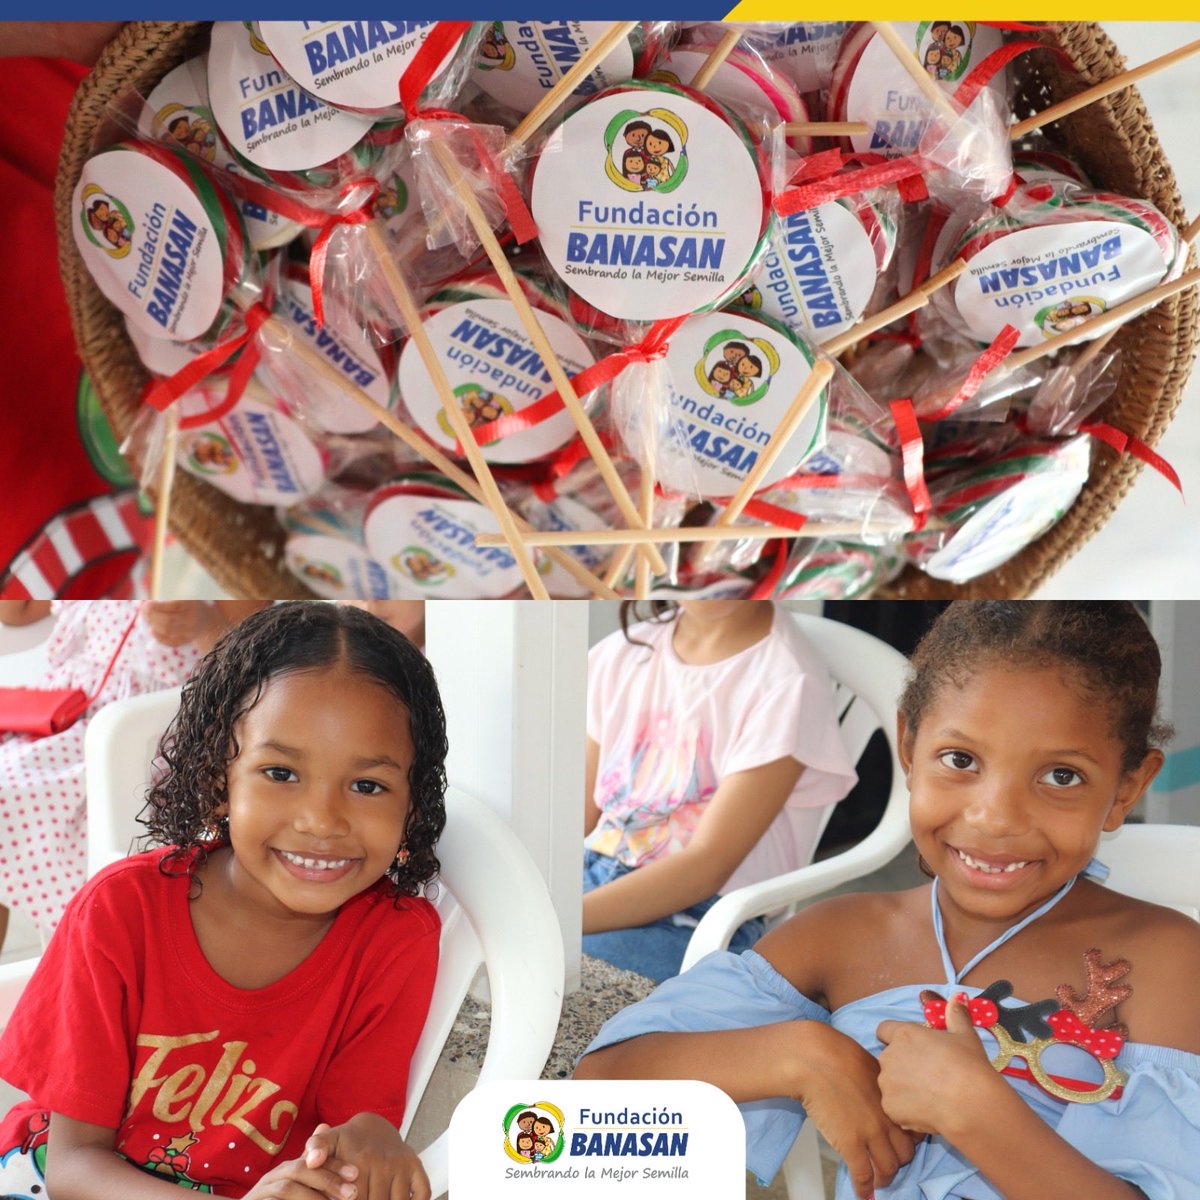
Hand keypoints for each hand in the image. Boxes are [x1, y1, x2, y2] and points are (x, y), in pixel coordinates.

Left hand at [141, 601, 217, 647]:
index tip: (146, 604)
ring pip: (167, 631)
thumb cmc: (186, 603)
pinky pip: (170, 642)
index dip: (157, 606)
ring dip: (153, 625)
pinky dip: (158, 637)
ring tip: (148, 619)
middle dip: (151, 616)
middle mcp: (194, 618)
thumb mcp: (181, 594)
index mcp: (192, 603)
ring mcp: (191, 631)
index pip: (173, 606)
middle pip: (168, 620)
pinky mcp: (187, 640)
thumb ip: (166, 595)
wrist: (204, 618)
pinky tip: (153, 630)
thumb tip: (146, 602)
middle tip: (144, 611)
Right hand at [242, 1150, 359, 1199]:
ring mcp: (259, 1195)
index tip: (356, 1174)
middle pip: (299, 1171)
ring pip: (286, 1190)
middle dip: (327, 1180)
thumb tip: (324, 1125)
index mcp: (285, 1170)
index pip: (311, 1160)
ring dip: (313, 1198)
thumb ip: (313, 1167)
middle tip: (351, 1193)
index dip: (334, 1165)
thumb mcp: (297, 1186)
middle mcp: (270, 1179)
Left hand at [305, 1115, 429, 1199]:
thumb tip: (311, 1162)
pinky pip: (422, 1193)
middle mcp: (384, 1161)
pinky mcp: (415, 1166)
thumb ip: (316, 1148)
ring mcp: (402, 1165)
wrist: (373, 1127)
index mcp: (361, 1159)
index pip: (353, 1198)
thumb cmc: (347, 1141)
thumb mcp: (328, 1140)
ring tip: (375, 1199)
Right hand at [793, 1022, 917, 1199]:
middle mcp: (888, 1119)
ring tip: (877, 1181)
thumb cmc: (836, 1052)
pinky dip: (865, 1188)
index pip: (913, 1129)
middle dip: (899, 1160)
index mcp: (893, 1098)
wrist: (814, 1058)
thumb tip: (878, 1091)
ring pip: (889, 1168)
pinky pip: (864, 1175)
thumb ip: (880, 1083)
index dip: (908, 1139)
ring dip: (884, 1178)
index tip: (901, 1142)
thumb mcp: (870, 1063)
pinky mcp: (851, 1145)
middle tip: (889, 1161)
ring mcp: (871, 1134)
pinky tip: (862, 1192)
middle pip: (905, 1152)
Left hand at [877, 994, 1008, 1139]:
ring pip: (890, 1084)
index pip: (884, 1030)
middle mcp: (889, 1056)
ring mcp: (887, 1083)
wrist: (970, 1102)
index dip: (895, 1038)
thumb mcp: (965, 1034)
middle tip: (928, 1077)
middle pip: (889, 1059)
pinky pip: (894, 1107)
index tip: (912, 1048)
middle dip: (903, 1066)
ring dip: (903, 1089)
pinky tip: (927, 1112)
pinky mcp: (889, 1107)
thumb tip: (957, 997)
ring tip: (929, 1097)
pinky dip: (906, 1110)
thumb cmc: (967, 1064)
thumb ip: (956, 1014)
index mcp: (903, 1034)